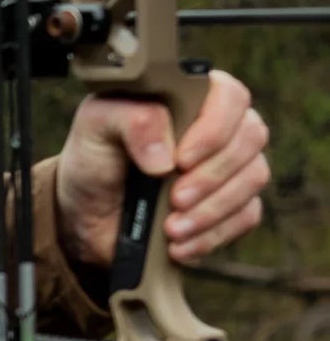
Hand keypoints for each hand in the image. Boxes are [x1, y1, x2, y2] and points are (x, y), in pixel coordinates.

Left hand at [55, 70, 269, 268]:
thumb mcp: (95, 125)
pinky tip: (179, 245)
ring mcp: (230, 165)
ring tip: (171, 228)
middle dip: (212, 176)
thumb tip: (165, 157)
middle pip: (251, 138)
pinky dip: (213, 235)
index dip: (214, 128)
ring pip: (253, 178)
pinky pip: (246, 216)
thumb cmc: (94, 156)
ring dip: (213, 209)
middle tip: (175, 198)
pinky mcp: (232, 203)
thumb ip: (130, 120)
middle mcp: (219, 125)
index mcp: (190, 95)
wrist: (86, 210)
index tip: (181, 159)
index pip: (230, 96)